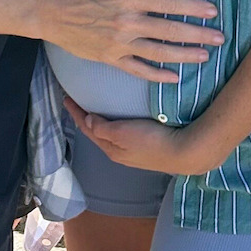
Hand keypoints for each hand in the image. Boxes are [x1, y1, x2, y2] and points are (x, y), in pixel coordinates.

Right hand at [40, 0, 222, 80]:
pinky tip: (174, 77)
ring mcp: (120, 44)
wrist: (48, 13)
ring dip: (185, 55)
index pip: (168, 3)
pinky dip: (158, 75)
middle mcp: (127, 23)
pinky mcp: (111, 59)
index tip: (212, 11)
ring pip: (159, 52)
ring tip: (205, 57)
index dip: (192, 8)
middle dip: (198, 34)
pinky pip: (139, 70)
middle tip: (220, 38)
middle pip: (170, 30)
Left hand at [65, 99, 223, 174]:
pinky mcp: (146, 149)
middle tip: (78, 102)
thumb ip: (103, 128)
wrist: (184, 152)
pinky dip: (114, 125)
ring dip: (100, 123)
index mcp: (111, 149)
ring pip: (110, 135)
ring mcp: (133, 153)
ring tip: (95, 110)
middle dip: (86, 119)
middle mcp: (119, 153)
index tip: (66, 98)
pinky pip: (123, 135)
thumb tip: (87, 121)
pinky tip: (121, 120)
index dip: (75, 113)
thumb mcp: (123, 133)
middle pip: (97, 133)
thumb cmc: (152, 141)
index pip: (87, 128)